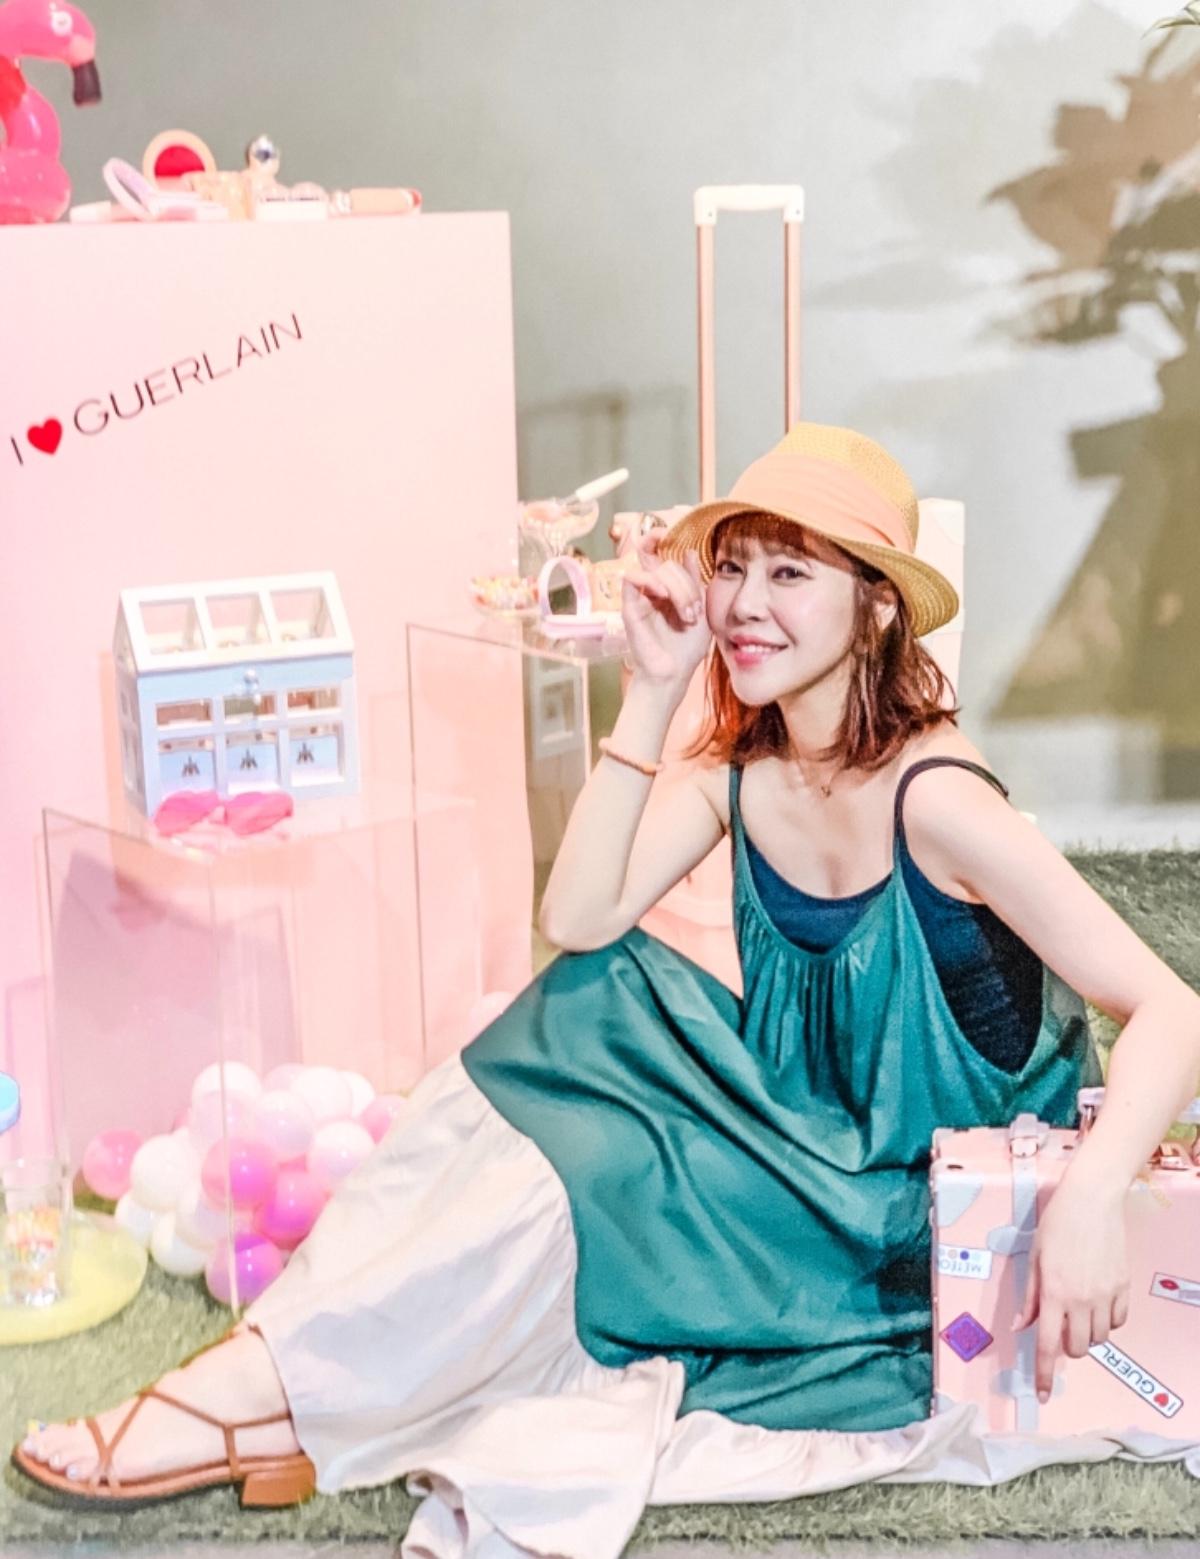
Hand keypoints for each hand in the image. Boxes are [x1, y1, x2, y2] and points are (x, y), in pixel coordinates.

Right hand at [620, 532, 711, 689]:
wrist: (674, 674)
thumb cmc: (686, 648)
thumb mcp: (701, 609)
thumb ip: (695, 581)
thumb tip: (689, 552)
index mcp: (668, 587)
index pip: (660, 553)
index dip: (660, 536)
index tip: (670, 532)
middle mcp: (652, 589)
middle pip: (667, 563)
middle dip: (687, 585)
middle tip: (694, 614)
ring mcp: (640, 597)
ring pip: (655, 568)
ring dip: (677, 589)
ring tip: (686, 616)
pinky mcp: (629, 606)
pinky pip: (633, 577)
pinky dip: (651, 580)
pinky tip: (663, 596)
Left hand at [1010, 1175, 1130, 1401]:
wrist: (1091, 1200)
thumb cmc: (1056, 1224)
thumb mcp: (1034, 1257)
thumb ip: (1030, 1295)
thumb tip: (1020, 1325)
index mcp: (1053, 1292)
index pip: (1046, 1344)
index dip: (1044, 1373)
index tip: (1043, 1394)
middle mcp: (1080, 1300)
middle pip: (1077, 1348)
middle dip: (1067, 1347)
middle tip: (1060, 1328)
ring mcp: (1105, 1295)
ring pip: (1099, 1338)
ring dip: (1087, 1334)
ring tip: (1079, 1311)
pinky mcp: (1123, 1287)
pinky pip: (1118, 1321)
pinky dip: (1107, 1321)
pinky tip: (1098, 1305)